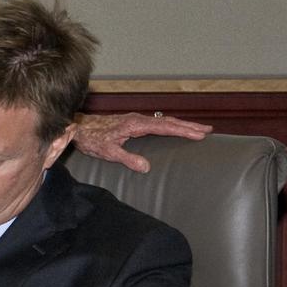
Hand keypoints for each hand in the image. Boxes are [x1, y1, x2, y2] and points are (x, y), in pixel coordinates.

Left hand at [72, 112, 211, 172]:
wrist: (78, 127)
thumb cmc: (91, 138)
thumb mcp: (108, 152)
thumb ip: (127, 158)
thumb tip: (146, 167)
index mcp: (135, 125)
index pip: (164, 127)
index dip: (183, 130)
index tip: (199, 134)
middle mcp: (137, 120)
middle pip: (168, 121)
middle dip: (189, 126)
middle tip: (208, 130)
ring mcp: (135, 120)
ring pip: (163, 120)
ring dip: (181, 124)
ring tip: (198, 129)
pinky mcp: (132, 122)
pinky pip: (157, 122)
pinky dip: (170, 124)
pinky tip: (175, 128)